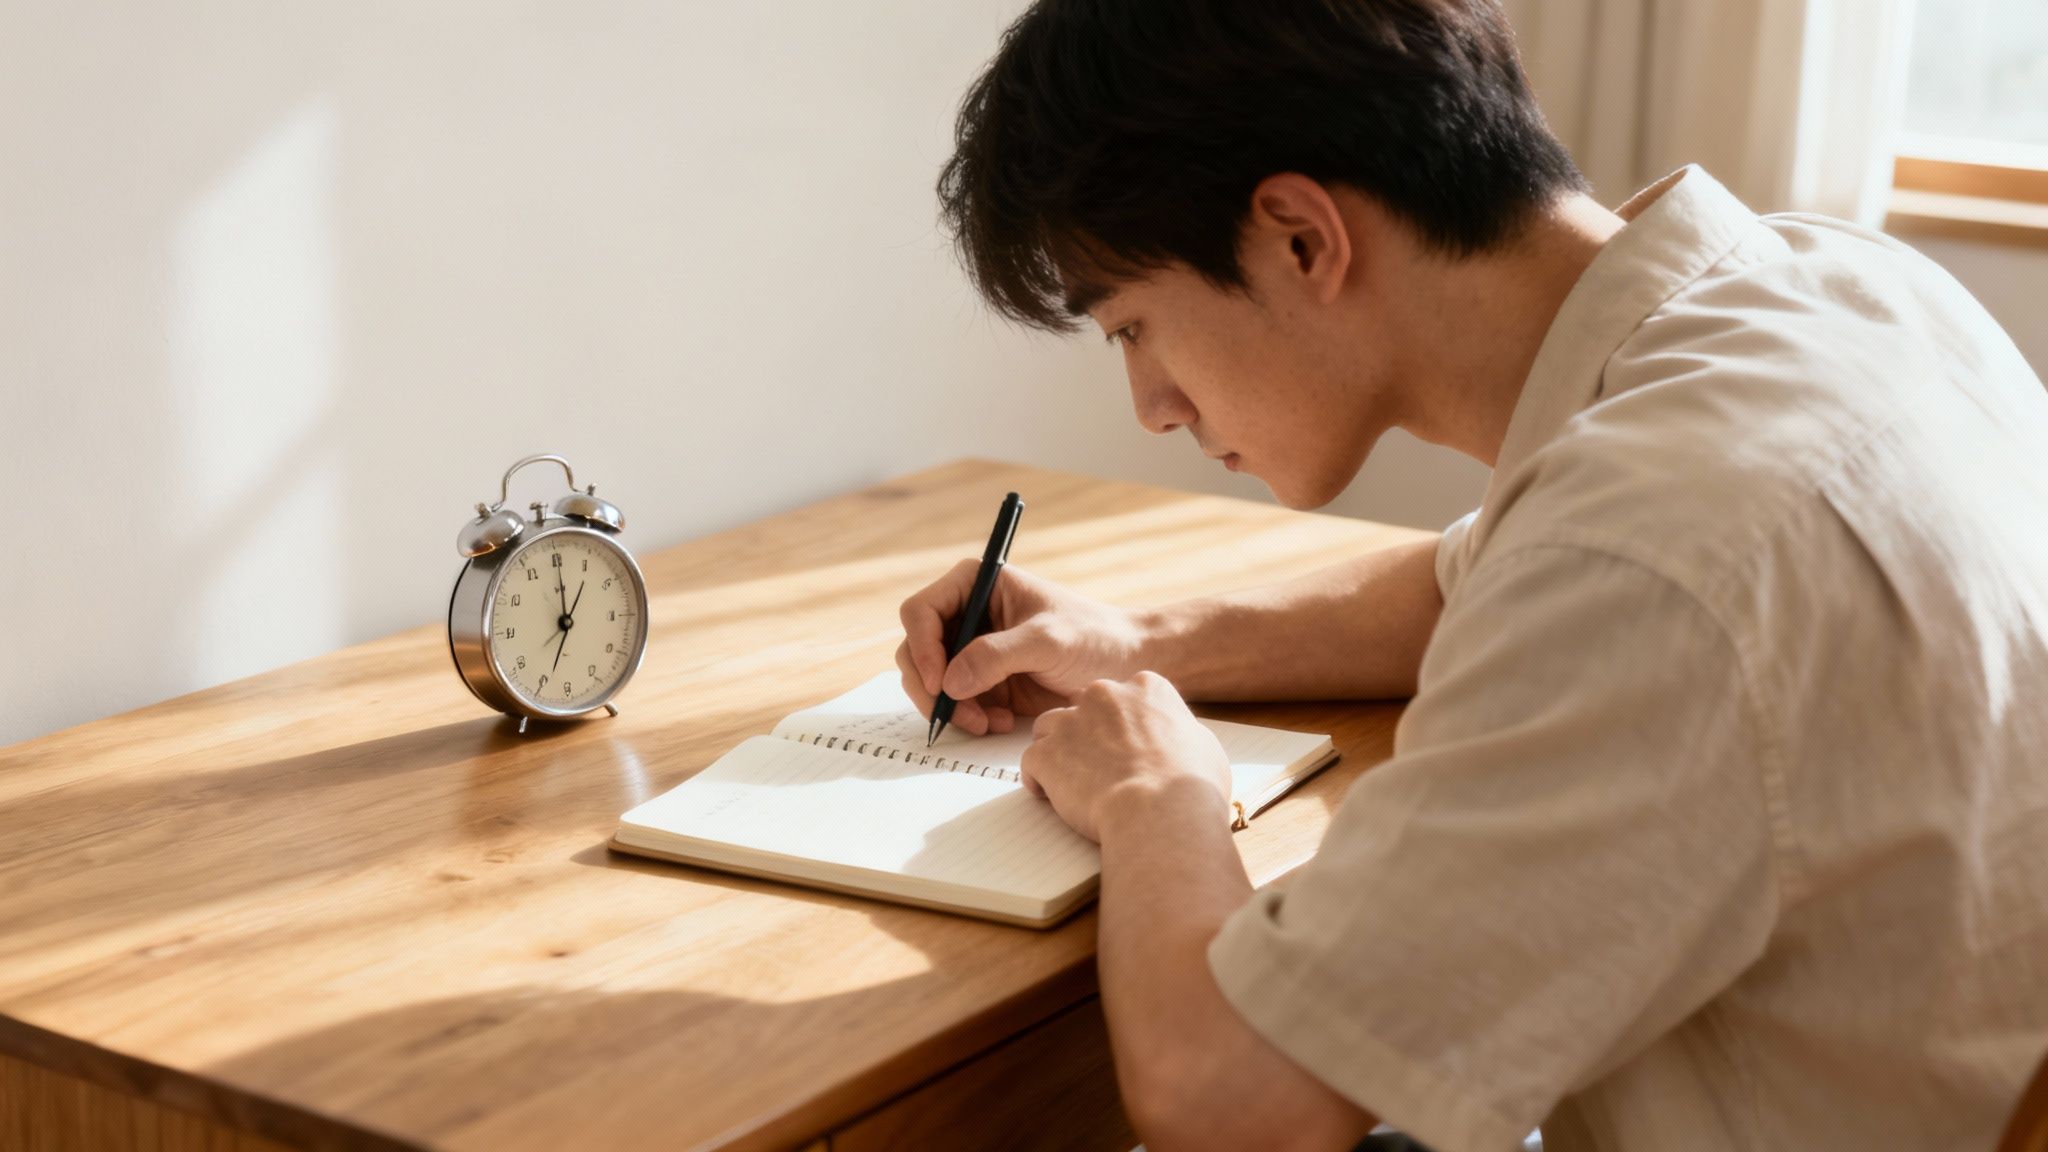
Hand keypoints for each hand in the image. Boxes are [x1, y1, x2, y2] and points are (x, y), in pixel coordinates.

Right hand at [896, 562, 1153, 735]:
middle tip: (953, 715)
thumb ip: (998, 655)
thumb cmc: (1096, 636)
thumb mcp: (1049, 640)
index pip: (921, 612)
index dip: (922, 648)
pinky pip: (956, 704)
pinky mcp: (985, 681)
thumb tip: (949, 681)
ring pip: (932, 682)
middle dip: (931, 686)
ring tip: (986, 722)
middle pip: (916, 650)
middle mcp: (968, 615)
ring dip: (951, 708)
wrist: (1127, 664)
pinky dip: (969, 718)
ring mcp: (973, 650)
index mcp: (977, 584)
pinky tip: (1001, 722)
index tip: (939, 682)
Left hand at [1018, 672, 1231, 842]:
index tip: (1126, 746)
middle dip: (1087, 733)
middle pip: (1084, 707)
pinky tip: (1051, 795)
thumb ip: (1180, 733)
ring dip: (1058, 750)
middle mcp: (1104, 694)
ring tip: (1071, 780)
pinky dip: (1038, 779)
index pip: (1123, 696)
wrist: (1160, 814)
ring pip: (1050, 727)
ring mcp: (1071, 722)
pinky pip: (1031, 761)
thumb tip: (1177, 740)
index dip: (1122, 724)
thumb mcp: (1204, 747)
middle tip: (1100, 766)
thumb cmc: (1190, 787)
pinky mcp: (1047, 754)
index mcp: (1145, 688)